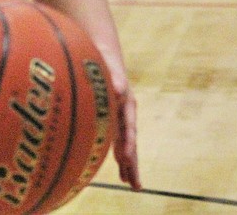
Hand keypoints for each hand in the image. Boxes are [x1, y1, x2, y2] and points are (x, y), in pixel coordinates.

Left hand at [103, 51, 140, 189]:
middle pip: (131, 140)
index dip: (127, 142)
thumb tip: (119, 88)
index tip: (125, 158)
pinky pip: (117, 139)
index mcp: (125, 100)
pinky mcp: (112, 117)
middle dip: (133, 162)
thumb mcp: (107, 64)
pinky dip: (120, 154)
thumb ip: (113, 77)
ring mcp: (119, 115)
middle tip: (135, 185)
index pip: (128, 126)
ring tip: (132, 183)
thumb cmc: (103, 57)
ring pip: (126, 143)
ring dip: (128, 163)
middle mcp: (125, 111)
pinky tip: (120, 167)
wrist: (101, 50)